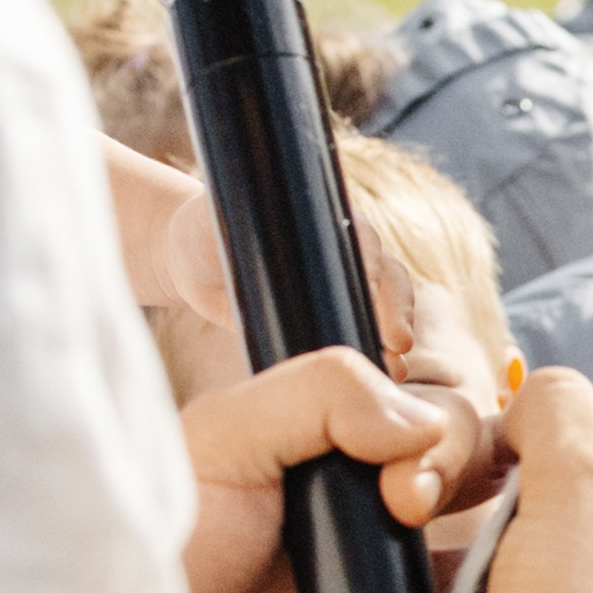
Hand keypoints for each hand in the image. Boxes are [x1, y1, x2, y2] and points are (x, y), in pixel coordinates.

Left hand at [162, 189, 418, 378]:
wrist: (195, 261)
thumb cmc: (205, 229)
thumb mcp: (217, 220)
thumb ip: (235, 227)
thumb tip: (255, 246)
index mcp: (327, 220)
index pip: (363, 239)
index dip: (371, 264)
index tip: (370, 289)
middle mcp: (346, 251)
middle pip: (389, 275)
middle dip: (397, 307)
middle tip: (397, 342)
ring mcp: (343, 287)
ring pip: (387, 305)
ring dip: (396, 335)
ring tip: (394, 368)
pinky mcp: (330, 319)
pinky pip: (364, 334)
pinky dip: (380, 354)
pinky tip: (387, 373)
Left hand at [179, 347, 472, 592]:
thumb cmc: (159, 545)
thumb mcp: (224, 435)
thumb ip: (323, 392)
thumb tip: (423, 424)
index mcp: (347, 453)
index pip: (442, 416)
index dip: (447, 432)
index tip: (403, 476)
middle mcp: (381, 521)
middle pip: (483, 478)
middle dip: (469, 479)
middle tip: (410, 511)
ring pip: (500, 565)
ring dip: (512, 560)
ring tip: (482, 573)